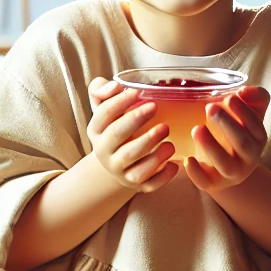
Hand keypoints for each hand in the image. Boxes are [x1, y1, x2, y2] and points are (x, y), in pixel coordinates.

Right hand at [86, 77, 178, 191]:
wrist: (116, 161)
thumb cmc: (115, 126)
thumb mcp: (103, 107)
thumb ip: (101, 90)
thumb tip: (114, 86)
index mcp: (95, 131)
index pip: (103, 115)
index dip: (119, 102)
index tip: (136, 92)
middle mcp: (104, 153)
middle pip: (117, 137)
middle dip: (135, 121)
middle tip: (154, 107)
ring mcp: (120, 171)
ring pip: (135, 166)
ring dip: (154, 152)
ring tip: (167, 135)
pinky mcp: (136, 185)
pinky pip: (150, 185)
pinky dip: (163, 176)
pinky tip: (174, 163)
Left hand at [184, 87, 269, 193]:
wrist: (228, 164)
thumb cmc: (238, 131)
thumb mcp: (251, 113)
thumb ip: (255, 97)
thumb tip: (244, 91)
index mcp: (258, 139)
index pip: (256, 126)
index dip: (243, 112)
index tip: (229, 97)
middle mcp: (248, 158)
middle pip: (242, 144)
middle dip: (227, 125)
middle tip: (210, 107)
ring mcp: (231, 173)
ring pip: (225, 164)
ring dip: (211, 146)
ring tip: (196, 128)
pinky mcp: (213, 183)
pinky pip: (206, 182)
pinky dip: (196, 173)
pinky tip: (187, 159)